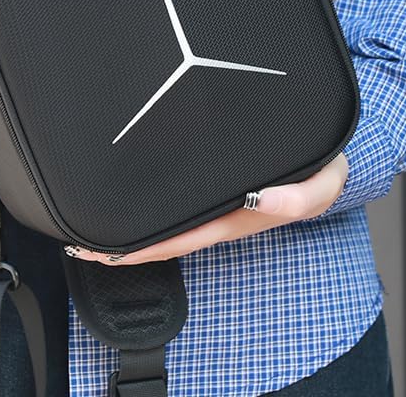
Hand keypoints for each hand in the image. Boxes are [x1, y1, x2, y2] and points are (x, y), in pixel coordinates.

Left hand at [67, 153, 348, 264]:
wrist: (326, 153)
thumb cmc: (321, 168)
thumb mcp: (322, 182)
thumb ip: (298, 196)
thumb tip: (263, 199)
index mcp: (236, 217)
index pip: (181, 239)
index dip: (142, 249)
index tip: (105, 253)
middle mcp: (218, 214)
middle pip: (163, 236)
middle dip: (122, 245)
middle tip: (78, 241)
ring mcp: (213, 201)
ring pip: (164, 219)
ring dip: (128, 224)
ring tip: (87, 223)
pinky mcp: (210, 183)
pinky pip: (173, 199)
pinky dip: (144, 201)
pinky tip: (123, 195)